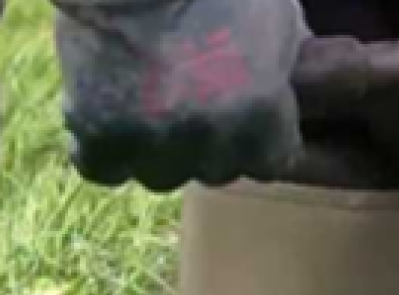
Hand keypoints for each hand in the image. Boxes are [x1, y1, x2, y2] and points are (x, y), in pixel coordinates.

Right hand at [52, 0, 308, 190]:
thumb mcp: (275, 17)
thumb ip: (288, 66)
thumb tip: (300, 87)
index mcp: (261, 114)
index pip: (270, 161)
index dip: (256, 137)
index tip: (241, 113)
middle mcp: (211, 139)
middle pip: (217, 169)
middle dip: (208, 141)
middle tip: (188, 100)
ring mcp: (153, 141)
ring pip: (162, 174)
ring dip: (157, 149)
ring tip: (145, 105)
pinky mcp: (98, 134)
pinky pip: (104, 168)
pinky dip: (105, 149)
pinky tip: (106, 120)